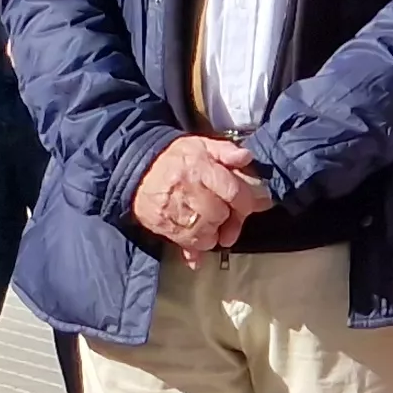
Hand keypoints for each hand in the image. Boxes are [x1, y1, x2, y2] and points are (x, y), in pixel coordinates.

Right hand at [134, 134, 268, 256]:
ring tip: (211, 222)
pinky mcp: (163, 225)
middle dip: (230, 218)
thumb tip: (246, 158)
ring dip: (214, 233)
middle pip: (220, 215)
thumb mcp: (201, 145)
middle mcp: (187, 190)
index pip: (232, 191)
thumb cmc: (175, 158)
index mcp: (200, 167)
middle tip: (228, 214)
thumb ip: (226, 151)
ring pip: (206, 234)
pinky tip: (200, 238)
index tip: (255, 205)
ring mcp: (173, 210)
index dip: (247, 202)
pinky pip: (188, 245)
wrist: (137, 168)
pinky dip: (198, 247)